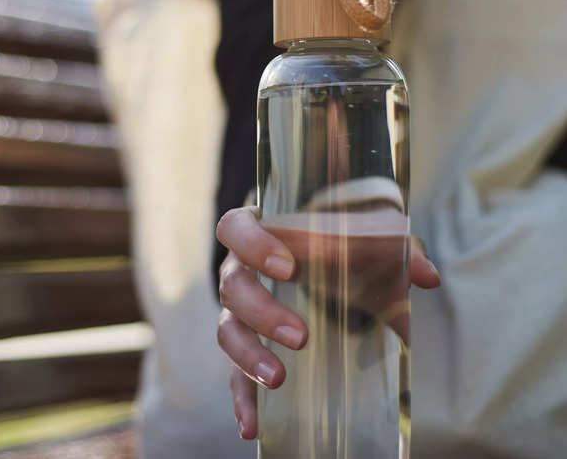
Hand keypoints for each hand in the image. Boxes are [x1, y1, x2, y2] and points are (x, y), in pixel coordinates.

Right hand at [215, 206, 439, 438]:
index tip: (286, 267)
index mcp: (260, 234)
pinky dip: (242, 399)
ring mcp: (238, 312)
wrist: (326, 263)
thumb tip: (427, 277)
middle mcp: (239, 271)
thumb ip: (399, 251)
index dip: (252, 245)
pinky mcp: (245, 348)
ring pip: (227, 330)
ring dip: (248, 355)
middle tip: (300, 337)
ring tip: (278, 378)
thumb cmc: (339, 247)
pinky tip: (252, 426)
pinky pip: (233, 374)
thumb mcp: (369, 243)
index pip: (235, 228)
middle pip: (231, 286)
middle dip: (261, 312)